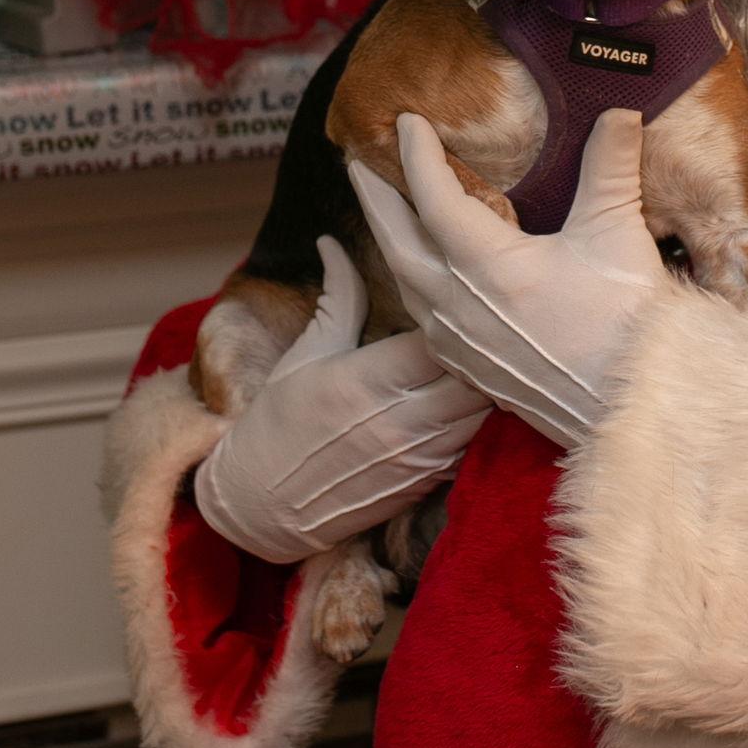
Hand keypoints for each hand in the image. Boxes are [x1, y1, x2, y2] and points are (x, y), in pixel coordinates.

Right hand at [191, 237, 491, 562]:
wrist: (260, 505)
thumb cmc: (279, 421)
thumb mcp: (306, 354)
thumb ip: (338, 297)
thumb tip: (333, 241)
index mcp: (367, 379)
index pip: (440, 339)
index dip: (456, 317)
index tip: (456, 300)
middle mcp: (399, 421)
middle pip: (475, 378)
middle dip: (483, 352)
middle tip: (482, 330)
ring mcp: (417, 458)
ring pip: (483, 415)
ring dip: (487, 389)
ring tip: (485, 364)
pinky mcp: (424, 485)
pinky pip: (473, 448)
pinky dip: (478, 426)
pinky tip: (471, 407)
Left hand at [349, 110, 664, 450]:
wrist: (632, 407)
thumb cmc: (626, 323)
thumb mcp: (618, 235)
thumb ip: (610, 167)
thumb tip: (620, 112)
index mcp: (489, 264)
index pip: (434, 197)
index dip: (417, 155)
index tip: (406, 122)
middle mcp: (460, 303)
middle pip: (397, 240)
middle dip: (376, 199)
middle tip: (357, 164)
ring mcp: (460, 340)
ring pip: (404, 282)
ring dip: (388, 242)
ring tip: (385, 215)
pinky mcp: (470, 367)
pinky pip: (420, 318)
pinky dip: (410, 284)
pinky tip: (419, 279)